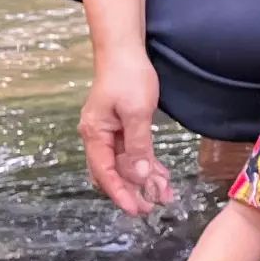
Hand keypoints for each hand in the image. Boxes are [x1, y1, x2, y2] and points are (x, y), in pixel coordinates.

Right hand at [79, 49, 172, 216]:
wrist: (124, 50)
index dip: (120, 193)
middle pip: (113, 172)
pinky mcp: (121, 127)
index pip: (105, 172)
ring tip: (164, 194)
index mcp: (95, 133)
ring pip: (125, 164)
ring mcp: (109, 132)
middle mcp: (98, 136)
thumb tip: (139, 176)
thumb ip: (138, 146)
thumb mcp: (136, 112)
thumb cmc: (127, 76)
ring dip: (143, 180)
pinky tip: (160, 175)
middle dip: (133, 191)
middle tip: (152, 208)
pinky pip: (132, 152)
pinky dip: (145, 164)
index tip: (135, 210)